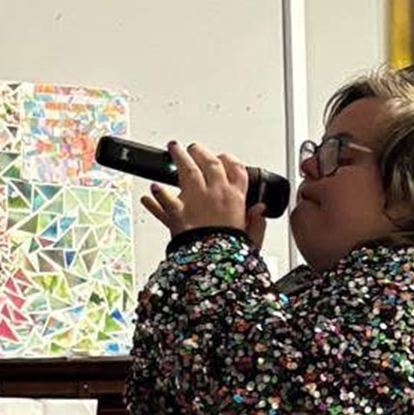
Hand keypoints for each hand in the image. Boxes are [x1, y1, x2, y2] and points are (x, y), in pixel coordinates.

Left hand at [141, 142, 263, 244]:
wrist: (212, 267)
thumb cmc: (231, 254)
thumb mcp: (252, 238)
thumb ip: (256, 222)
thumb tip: (261, 210)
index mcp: (235, 198)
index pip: (236, 170)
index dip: (230, 160)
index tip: (224, 158)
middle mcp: (215, 193)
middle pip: (209, 163)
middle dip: (202, 152)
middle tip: (195, 148)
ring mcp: (195, 200)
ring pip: (186, 171)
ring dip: (179, 158)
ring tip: (174, 148)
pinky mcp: (178, 212)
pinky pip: (165, 200)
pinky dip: (158, 195)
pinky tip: (152, 189)